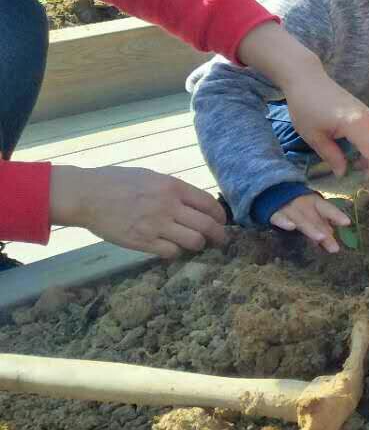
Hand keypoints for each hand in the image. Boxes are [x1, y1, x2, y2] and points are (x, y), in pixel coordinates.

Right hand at [49, 165, 226, 257]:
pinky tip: (171, 248)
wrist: (86, 195)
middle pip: (208, 226)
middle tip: (220, 241)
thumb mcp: (151, 177)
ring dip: (198, 245)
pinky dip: (176, 252)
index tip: (221, 222)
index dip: (220, 216)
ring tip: (195, 245)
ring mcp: (157, 225)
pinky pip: (172, 252)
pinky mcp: (143, 242)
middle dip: (219, 236)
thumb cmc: (116, 182)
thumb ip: (173, 190)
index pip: (209, 204)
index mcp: (173, 187)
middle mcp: (169, 206)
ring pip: (195, 241)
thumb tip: (193, 202)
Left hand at [237, 23, 368, 191]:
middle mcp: (367, 119)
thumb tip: (343, 173)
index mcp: (355, 125)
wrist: (306, 78)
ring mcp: (368, 115)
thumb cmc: (305, 106)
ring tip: (360, 172)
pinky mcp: (364, 113)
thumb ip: (331, 156)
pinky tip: (358, 157)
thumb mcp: (313, 136)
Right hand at [270, 192, 349, 254]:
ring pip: (300, 218)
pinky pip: (278, 217)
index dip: (336, 215)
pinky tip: (291, 227)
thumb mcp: (310, 211)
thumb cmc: (295, 204)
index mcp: (313, 201)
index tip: (347, 223)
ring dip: (310, 227)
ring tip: (320, 237)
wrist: (267, 191)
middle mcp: (302, 203)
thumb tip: (332, 238)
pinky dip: (284, 221)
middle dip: (324, 229)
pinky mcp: (273, 213)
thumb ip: (321, 224)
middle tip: (333, 244)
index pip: (326, 208)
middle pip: (315, 217)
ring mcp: (288, 207)